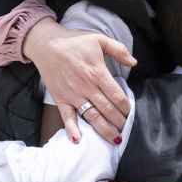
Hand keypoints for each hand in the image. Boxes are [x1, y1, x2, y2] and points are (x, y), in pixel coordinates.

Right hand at [24, 19, 136, 144]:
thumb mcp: (99, 40)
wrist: (46, 44)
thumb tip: (134, 62)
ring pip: (92, 116)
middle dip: (119, 121)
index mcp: (98, 73)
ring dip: (104, 129)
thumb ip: (119, 50)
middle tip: (126, 129)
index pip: (117, 95)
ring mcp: (73, 95)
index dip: (126, 106)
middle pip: (107, 109)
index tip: (130, 112)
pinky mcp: (60, 99)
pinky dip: (72, 129)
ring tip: (114, 139)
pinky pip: (66, 117)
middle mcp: (86, 87)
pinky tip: (78, 140)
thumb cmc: (74, 41)